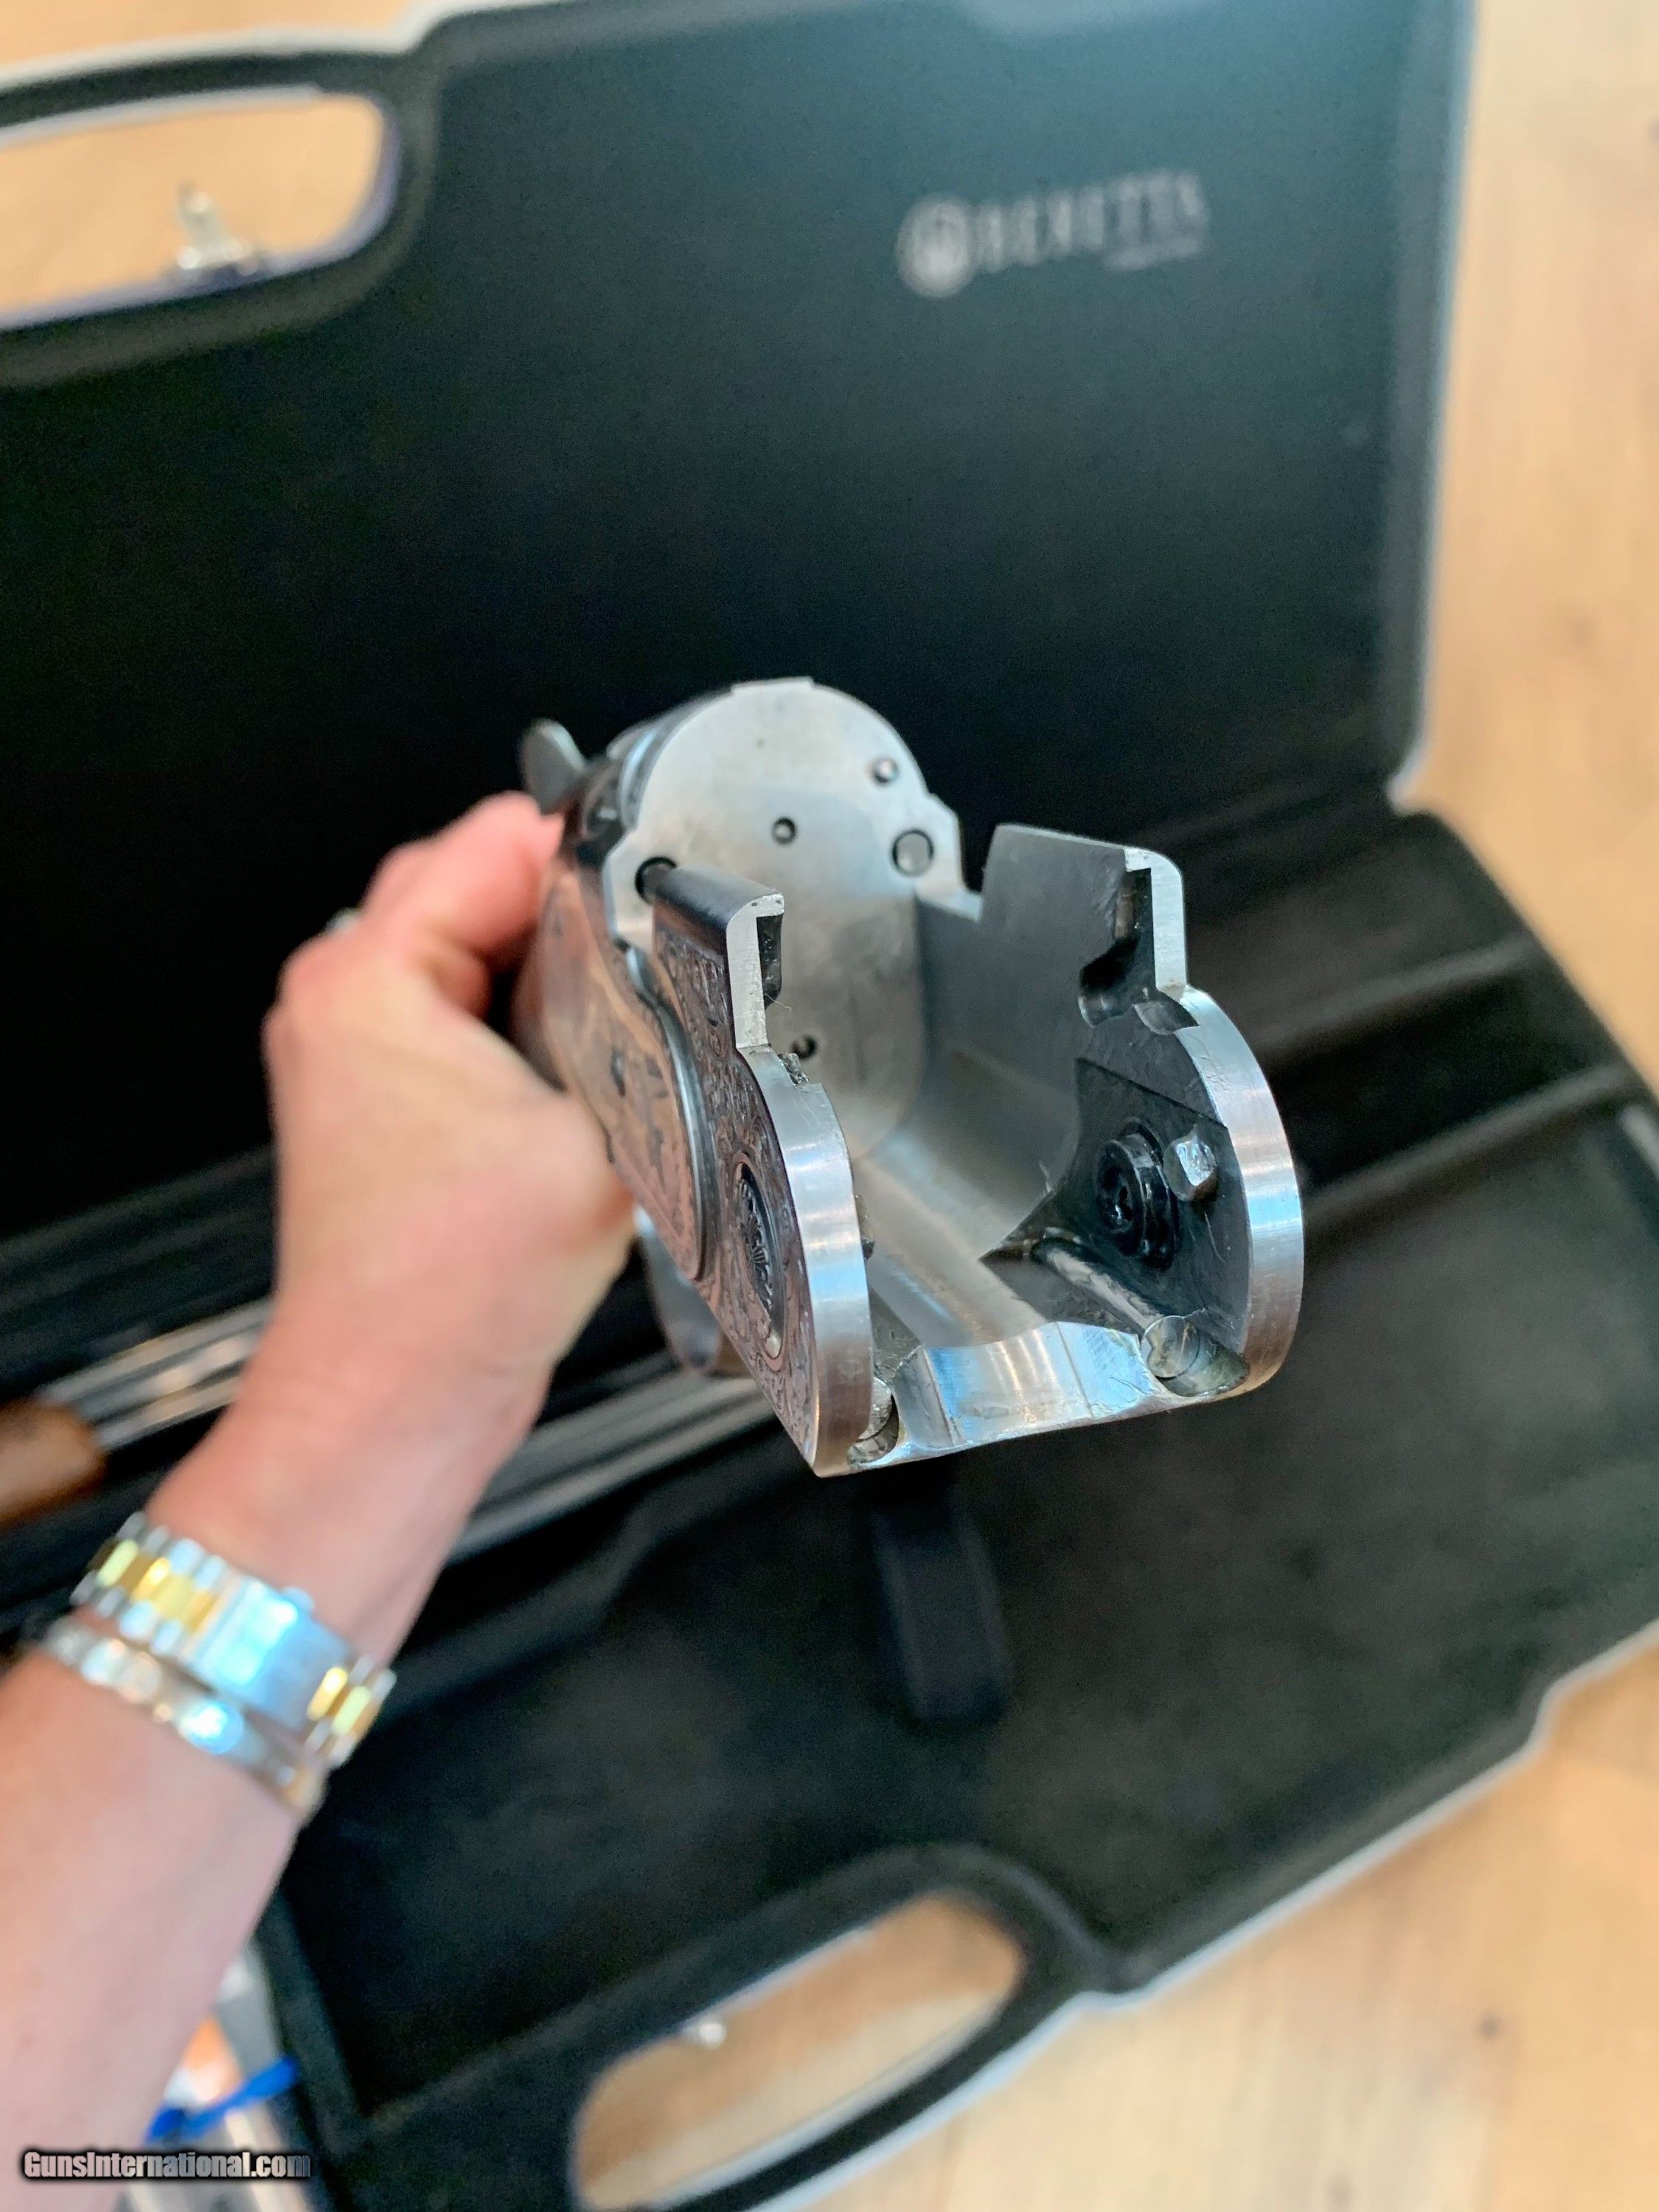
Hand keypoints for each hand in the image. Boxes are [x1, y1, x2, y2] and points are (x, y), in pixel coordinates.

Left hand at [156, 796, 632, 1648]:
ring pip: (482, 955)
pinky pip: (473, 1017)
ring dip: (558, 978)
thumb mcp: (594, 1142)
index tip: (663, 891)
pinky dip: (533, 1028)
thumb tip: (689, 982)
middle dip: (577, 916)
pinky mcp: (389, 1100)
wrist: (392, 1405)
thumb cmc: (442, 1296)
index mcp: (366, 977)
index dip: (592, 856)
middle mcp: (341, 999)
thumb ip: (644, 1038)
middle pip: (482, 887)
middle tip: (653, 967)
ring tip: (620, 1031)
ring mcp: (358, 1051)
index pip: (493, 841)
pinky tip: (583, 1079)